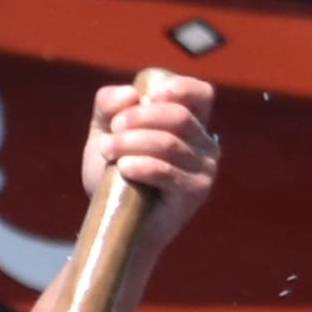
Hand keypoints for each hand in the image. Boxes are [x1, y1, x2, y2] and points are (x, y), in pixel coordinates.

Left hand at [83, 69, 221, 220]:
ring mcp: (204, 170)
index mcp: (191, 124)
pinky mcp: (195, 193)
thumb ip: (110, 105)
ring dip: (132, 143)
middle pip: (180, 116)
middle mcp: (205, 145)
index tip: (147, 97)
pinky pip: (168, 171)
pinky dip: (142, 165)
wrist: (116, 223)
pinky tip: (123, 168)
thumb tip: (130, 94)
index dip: (179, 88)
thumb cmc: (116, 175)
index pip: (200, 94)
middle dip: (141, 118)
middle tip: (114, 129)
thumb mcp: (106, 132)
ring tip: (108, 151)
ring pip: (169, 143)